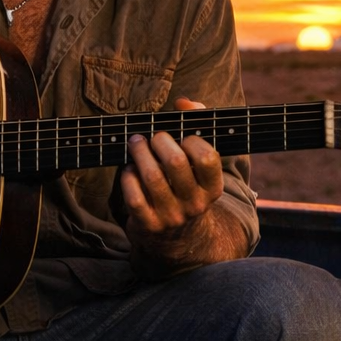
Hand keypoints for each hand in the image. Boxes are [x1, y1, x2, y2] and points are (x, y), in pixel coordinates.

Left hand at [120, 98, 241, 271]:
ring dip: (139, 153)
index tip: (182, 137)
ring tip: (136, 143)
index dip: (191, 140)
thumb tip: (184, 102)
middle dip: (160, 140)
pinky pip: (133, 196)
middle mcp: (195, 204)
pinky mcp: (148, 225)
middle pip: (175, 162)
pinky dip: (128, 177)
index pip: (207, 157)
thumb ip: (197, 125)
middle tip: (153, 136)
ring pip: (151, 177)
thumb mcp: (199, 165)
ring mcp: (171, 216)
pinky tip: (129, 169)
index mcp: (212, 188)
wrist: (178, 239)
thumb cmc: (186, 186)